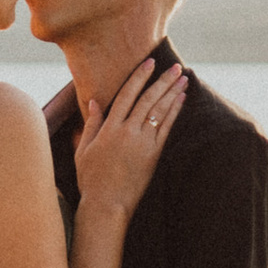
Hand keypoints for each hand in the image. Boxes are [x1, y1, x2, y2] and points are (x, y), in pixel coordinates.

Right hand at [72, 51, 187, 225]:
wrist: (107, 205)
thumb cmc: (91, 179)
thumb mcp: (84, 150)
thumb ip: (91, 124)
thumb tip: (94, 102)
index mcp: (109, 128)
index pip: (127, 94)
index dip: (140, 76)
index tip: (150, 62)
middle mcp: (128, 132)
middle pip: (148, 99)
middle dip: (163, 81)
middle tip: (176, 67)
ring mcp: (142, 143)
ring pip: (160, 112)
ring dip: (173, 93)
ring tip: (184, 79)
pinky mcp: (153, 155)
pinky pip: (166, 129)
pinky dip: (174, 112)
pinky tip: (181, 101)